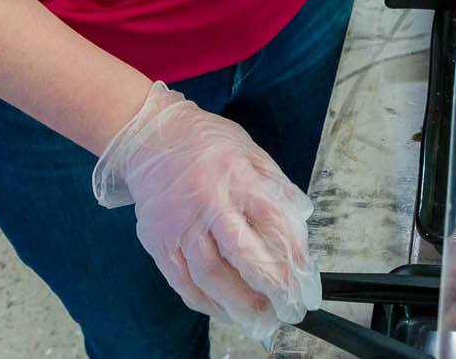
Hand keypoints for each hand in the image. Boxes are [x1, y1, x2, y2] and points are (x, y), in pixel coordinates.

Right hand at [93, 82, 319, 342]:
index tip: (304, 277)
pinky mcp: (157, 242)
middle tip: (286, 306)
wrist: (150, 136)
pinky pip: (182, 282)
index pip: (270, 219)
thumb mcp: (250, 151)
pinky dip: (205, 302)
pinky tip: (224, 311)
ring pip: (208, 275)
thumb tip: (300, 221)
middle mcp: (205, 202)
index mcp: (234, 175)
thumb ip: (276, 186)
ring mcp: (178, 225)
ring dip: (236, 303)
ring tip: (259, 319)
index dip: (291, 252)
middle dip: (267, 284)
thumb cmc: (205, 144)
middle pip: (238, 253)